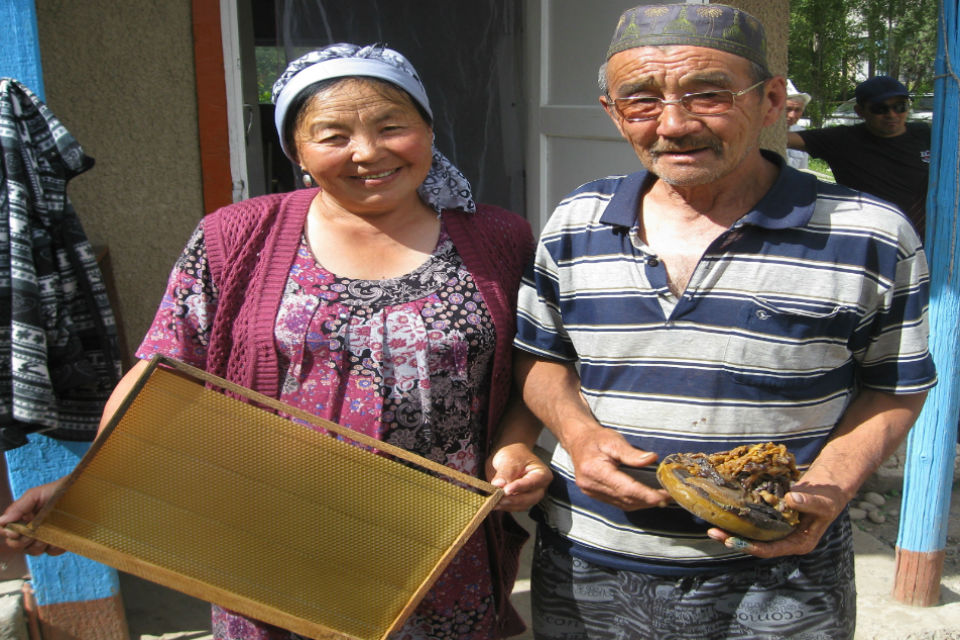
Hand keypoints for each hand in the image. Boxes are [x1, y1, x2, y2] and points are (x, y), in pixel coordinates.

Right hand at [0, 479, 66, 555]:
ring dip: (38, 544)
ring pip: (32, 551)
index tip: (16, 531)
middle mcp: (32, 528)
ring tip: (49, 532)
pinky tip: (61, 537)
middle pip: (16, 545)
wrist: (87, 492)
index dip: (8, 534)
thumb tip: (1, 522)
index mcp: (23, 516)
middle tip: (33, 532)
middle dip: (22, 541)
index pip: (6, 530)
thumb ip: (19, 507)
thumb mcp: (37, 494)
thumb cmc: (61, 490)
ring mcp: (46, 536)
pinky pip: (51, 552)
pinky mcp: (60, 542)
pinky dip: (55, 547)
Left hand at [486, 443, 552, 511]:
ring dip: (506, 505)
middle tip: (498, 498)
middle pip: (529, 498)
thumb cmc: (514, 454)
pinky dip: (503, 506)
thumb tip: (499, 484)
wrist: (510, 455)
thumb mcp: (510, 458)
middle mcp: (539, 488)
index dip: (519, 487)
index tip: (507, 490)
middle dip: (512, 500)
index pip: (532, 483)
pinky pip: (513, 507)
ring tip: (492, 501)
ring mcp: (530, 496)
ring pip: (520, 505)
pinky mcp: (520, 501)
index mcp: (542, 474)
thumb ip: (505, 472)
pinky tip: (493, 503)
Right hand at [564, 424, 670, 510]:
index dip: (647, 494)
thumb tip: (651, 459)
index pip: (626, 488)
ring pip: (623, 504)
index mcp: (595, 470)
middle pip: (626, 499)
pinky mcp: (594, 494)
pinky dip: (633, 502)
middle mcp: (591, 485)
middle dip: (648, 500)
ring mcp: (591, 492)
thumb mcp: (613, 440)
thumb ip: (632, 453)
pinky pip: (617, 503)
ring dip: (643, 504)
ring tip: (660, 499)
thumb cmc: (596, 438)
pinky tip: (644, 498)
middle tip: (668, 497)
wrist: (578, 440)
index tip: (664, 495)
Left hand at [706, 481, 847, 557]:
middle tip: (713, 532)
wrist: (828, 485)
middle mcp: (785, 538)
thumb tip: (789, 500)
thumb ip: (808, 502)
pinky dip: (740, 516)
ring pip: (751, 532)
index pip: (770, 550)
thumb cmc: (830, 496)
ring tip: (712, 524)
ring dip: (732, 529)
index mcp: (798, 543)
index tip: (733, 542)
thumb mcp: (823, 501)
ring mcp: (777, 528)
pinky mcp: (771, 515)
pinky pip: (753, 519)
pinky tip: (724, 510)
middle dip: (734, 540)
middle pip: (756, 543)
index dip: (751, 547)